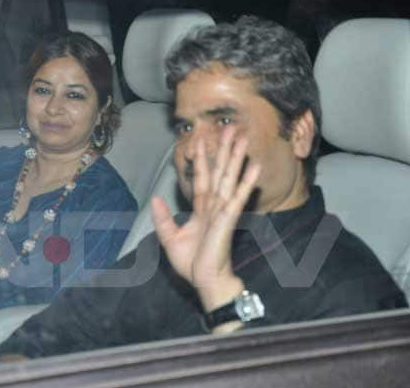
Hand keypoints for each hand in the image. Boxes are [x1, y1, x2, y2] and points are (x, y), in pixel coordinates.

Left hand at [151, 126, 260, 311]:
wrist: (205, 281)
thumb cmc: (193, 262)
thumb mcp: (169, 238)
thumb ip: (163, 218)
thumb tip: (154, 198)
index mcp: (201, 209)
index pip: (201, 178)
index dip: (200, 159)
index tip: (200, 140)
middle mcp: (214, 205)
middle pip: (219, 171)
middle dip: (223, 150)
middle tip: (229, 128)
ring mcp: (223, 210)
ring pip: (229, 177)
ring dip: (236, 157)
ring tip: (243, 138)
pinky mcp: (229, 218)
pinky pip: (238, 196)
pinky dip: (246, 181)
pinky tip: (255, 166)